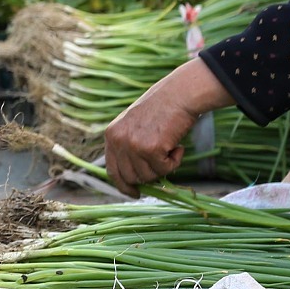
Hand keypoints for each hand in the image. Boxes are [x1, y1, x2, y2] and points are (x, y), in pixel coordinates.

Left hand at [103, 57, 229, 195]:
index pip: (112, 170)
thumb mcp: (135, 126)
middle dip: (149, 176)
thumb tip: (135, 180)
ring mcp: (133, 145)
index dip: (123, 185)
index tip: (134, 193)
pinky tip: (178, 145)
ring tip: (170, 147)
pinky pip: (165, 170)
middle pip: (131, 177)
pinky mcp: (151, 149)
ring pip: (149, 176)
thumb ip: (129, 148)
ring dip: (163, 166)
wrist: (178, 95)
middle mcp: (118, 141)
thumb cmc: (161, 109)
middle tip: (163, 163)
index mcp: (111, 135)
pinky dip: (175, 161)